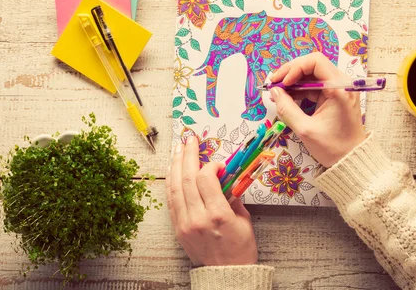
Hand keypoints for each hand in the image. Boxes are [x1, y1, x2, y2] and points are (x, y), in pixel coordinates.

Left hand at [166, 136, 257, 265]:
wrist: (226, 275)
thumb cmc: (240, 249)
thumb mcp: (244, 220)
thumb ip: (233, 196)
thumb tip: (225, 176)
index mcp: (218, 215)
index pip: (205, 178)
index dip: (210, 165)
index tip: (218, 164)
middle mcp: (197, 218)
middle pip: (187, 178)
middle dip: (188, 155)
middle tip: (190, 140)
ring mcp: (184, 224)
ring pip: (175, 187)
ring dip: (175, 165)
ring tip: (177, 149)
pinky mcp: (178, 228)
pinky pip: (171, 200)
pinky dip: (171, 182)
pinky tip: (172, 170)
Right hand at [270, 53, 365, 167]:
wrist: (352, 160)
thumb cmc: (333, 147)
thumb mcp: (305, 129)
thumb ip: (287, 108)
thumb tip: (274, 92)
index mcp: (339, 88)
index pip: (315, 61)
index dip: (294, 68)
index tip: (281, 82)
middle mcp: (342, 84)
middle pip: (313, 65)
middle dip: (291, 73)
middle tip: (274, 85)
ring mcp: (340, 89)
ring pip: (312, 75)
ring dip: (294, 81)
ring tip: (278, 93)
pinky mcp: (336, 96)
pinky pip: (315, 86)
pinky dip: (301, 89)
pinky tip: (289, 98)